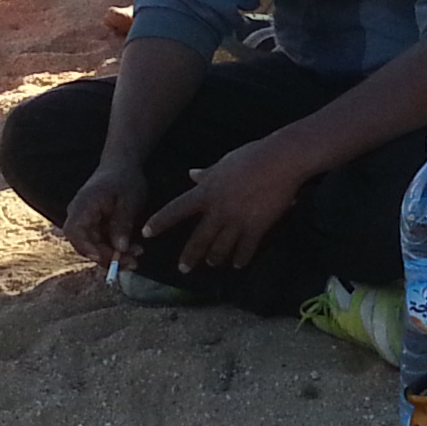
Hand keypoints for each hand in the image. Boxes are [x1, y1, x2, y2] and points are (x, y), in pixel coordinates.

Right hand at [61, 162, 151, 267]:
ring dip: (114, 256)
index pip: (75, 230)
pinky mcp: (94, 226)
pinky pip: (101, 242)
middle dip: (107, 257)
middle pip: (86, 243)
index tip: (102, 258)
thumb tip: (119, 248)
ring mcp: (86, 221)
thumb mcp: (129, 200)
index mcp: (83, 204)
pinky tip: (133, 251)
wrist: (122, 166)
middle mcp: (79, 214)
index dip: (86, 247)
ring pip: (95, 246)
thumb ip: (122, 223)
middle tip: (131, 264)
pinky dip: (115, 249)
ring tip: (136, 259)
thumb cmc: (125, 179)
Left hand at [139, 137, 306, 269]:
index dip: (160, 222)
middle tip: (183, 269)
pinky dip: (240, 258)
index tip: (146, 233)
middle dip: (189, 257)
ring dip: (215, 258)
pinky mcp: (257, 227)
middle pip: (198, 240)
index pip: (176, 210)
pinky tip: (238, 264)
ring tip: (213, 262)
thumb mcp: (223, 163)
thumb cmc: (251, 156)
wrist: (280, 161)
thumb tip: (191, 174)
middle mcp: (218, 210)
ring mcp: (237, 221)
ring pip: (220, 249)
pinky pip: (245, 250)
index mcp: (206, 192)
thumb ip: (206, 174)